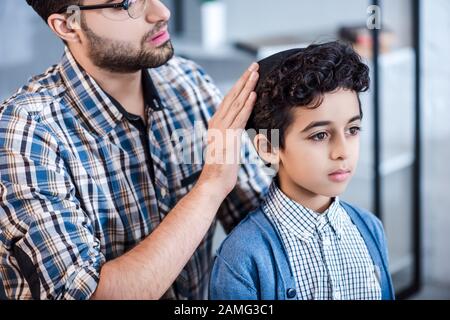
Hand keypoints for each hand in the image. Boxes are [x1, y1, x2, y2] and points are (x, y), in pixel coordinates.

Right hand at [197, 62, 259, 197]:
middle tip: (254, 65)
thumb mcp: (226, 145)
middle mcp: (218, 122)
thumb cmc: (221, 167)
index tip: (249, 74)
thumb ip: (230, 133)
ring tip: (255, 73)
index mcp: (216, 123)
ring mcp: (223, 128)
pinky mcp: (229, 136)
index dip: (240, 85)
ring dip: (247, 86)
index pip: (230, 100)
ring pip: (237, 103)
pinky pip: (240, 117)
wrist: (213, 181)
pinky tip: (253, 94)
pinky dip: (247, 104)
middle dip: (244, 79)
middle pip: (233, 96)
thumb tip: (238, 127)